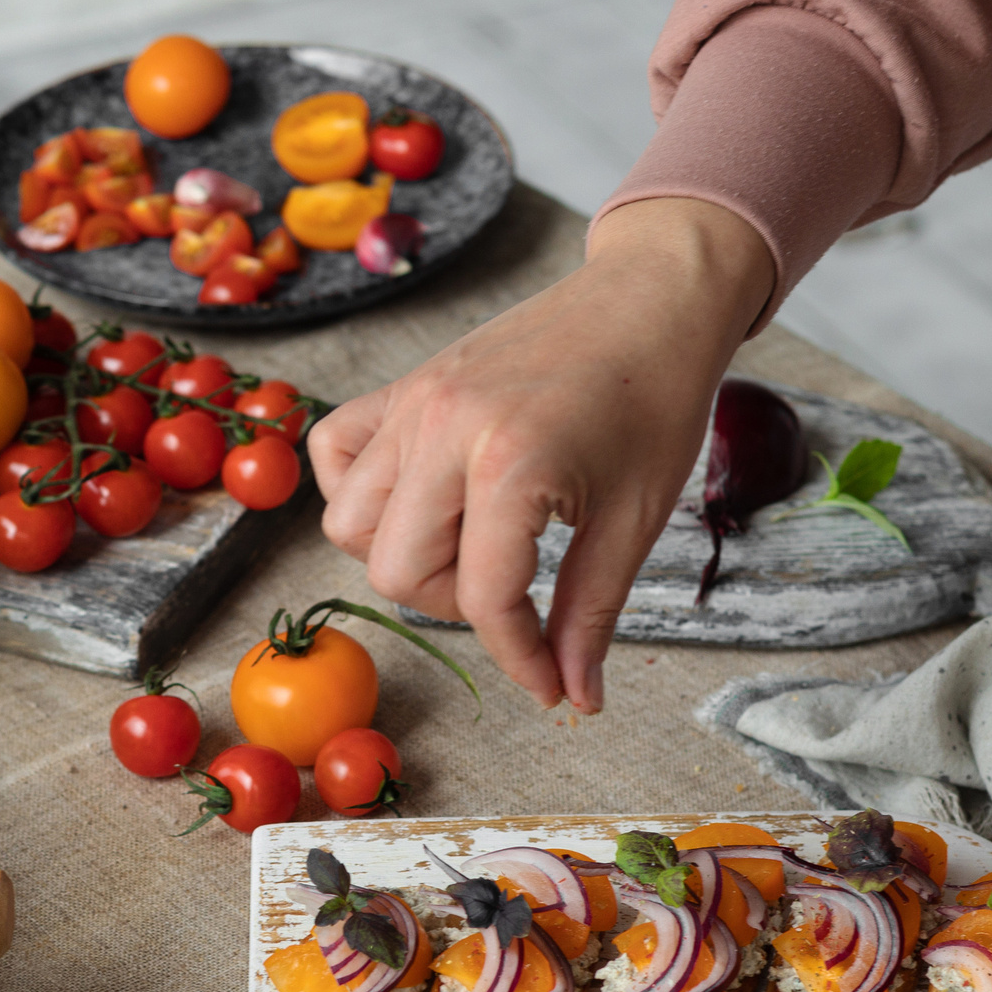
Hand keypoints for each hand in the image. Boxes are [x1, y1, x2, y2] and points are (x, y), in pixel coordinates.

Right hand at [309, 196, 772, 710]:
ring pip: (350, 523)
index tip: (549, 681)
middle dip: (455, 605)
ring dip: (404, 555)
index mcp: (512, 463)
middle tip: (514, 590)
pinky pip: (335, 452)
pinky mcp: (404, 385)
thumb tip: (576, 695)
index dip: (518, 658)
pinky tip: (420, 498)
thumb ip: (592, 612)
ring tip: (470, 544)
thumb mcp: (635, 518)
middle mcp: (445, 429)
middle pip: (396, 571)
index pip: (482, 600)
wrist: (652, 296)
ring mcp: (414, 402)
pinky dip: (360, 490)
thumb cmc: (656, 396)